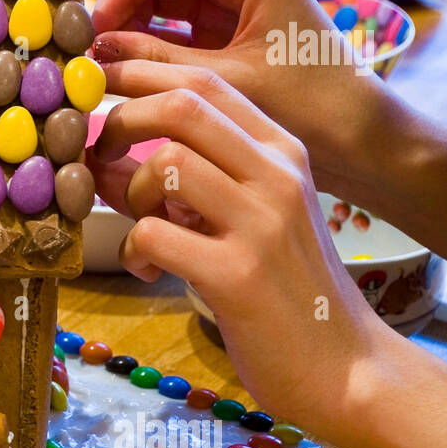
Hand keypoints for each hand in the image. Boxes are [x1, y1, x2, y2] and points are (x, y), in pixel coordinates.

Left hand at [88, 61, 384, 422]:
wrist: (347, 368)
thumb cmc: (289, 290)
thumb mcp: (251, 216)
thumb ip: (189, 180)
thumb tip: (104, 155)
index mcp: (283, 152)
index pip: (204, 82)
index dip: (139, 79)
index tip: (99, 99)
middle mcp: (278, 175)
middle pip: (182, 105)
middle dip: (123, 121)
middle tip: (99, 160)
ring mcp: (261, 223)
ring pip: (165, 163)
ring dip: (130, 194)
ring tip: (142, 229)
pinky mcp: (238, 275)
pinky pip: (153, 234)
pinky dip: (134, 250)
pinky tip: (149, 270)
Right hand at [90, 0, 390, 191]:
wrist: (365, 146)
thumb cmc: (313, 111)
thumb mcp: (226, 85)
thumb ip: (157, 63)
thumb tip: (95, 53)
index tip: (92, 29)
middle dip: (117, 4)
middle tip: (87, 48)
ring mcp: (232, 5)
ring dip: (125, 25)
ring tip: (98, 64)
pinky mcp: (225, 35)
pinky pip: (170, 28)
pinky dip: (142, 46)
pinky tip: (120, 72)